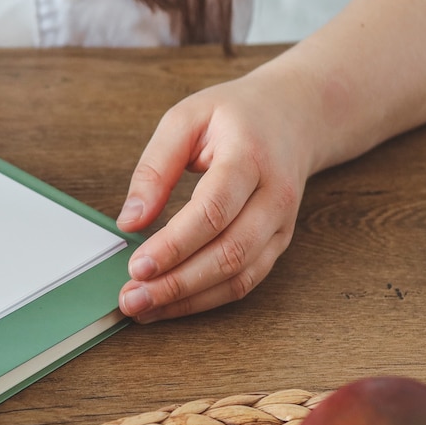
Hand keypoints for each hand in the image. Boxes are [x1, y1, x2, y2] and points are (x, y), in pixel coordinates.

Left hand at [114, 71, 318, 322]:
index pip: (213, 210)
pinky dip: (206, 299)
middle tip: (132, 299)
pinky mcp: (277, 243)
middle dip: (177, 283)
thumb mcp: (186, 118)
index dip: (175, 244)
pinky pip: (245, 281)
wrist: (295, 115)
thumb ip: (155, 167)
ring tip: (144, 309)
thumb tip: (130, 220)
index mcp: (249, 157)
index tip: (137, 265)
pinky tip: (171, 304)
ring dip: (189, 300)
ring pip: (239, 276)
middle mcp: (274, 196)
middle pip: (229, 252)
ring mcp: (280, 224)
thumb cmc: (234, 115)